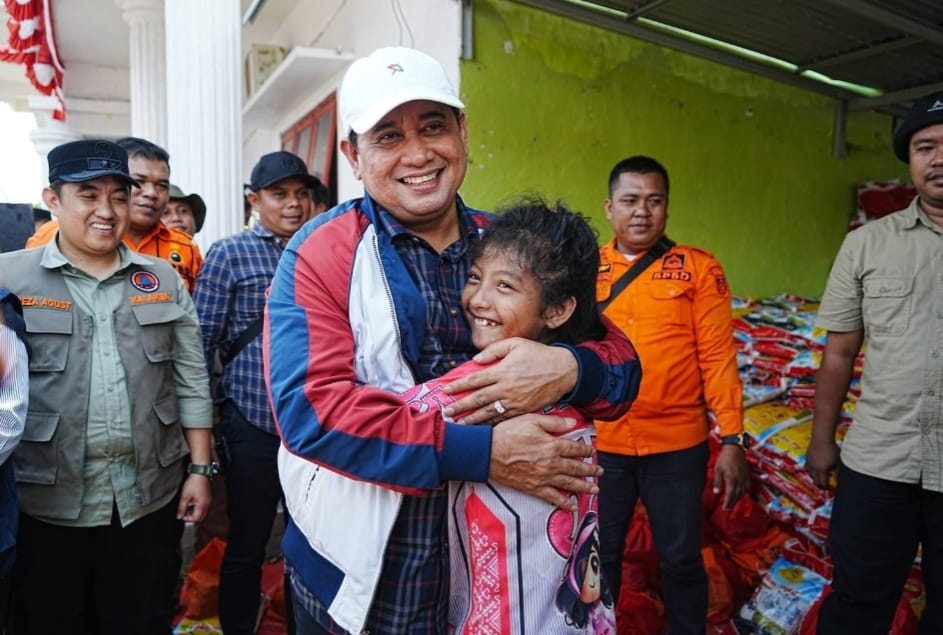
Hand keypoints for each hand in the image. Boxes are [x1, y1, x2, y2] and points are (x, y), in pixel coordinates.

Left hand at [177, 474, 211, 521]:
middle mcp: (207, 504)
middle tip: (184, 512)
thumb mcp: (185, 496)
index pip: (196, 519)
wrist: (200, 473)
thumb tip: (180, 516)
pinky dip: (198, 507)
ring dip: (195, 512)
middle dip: (191, 517)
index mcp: (202, 505)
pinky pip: (204, 506)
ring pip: (202, 512)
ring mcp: (209, 501)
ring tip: (187, 506)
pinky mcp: (208, 497)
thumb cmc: (194, 482)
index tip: (181, 515)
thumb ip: (182, 508)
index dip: (187, 519)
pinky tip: (192, 502)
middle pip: (200, 517)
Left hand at [443, 338, 576, 423]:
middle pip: (478, 399)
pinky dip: (491, 424)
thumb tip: (476, 360)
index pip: (474, 380)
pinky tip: (481, 428)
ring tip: (459, 424)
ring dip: (472, 419)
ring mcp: (515, 401)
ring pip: (489, 413)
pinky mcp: (523, 410)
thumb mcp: (516, 344)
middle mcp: (506, 388)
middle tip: (446, 413)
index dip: (458, 386)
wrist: (564, 370)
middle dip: (460, 407)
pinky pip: (504, 419)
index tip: (446, 391)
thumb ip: (494, 350)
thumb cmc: (538, 354)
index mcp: (502, 371)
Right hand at [489, 414, 599, 510]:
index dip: (586, 450)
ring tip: (594, 490)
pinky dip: (564, 503)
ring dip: (584, 487)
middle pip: (576, 468)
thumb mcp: (531, 420)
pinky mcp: (534, 488)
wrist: (488, 453)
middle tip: (600, 472)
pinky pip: (553, 497)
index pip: (575, 448)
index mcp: (553, 445)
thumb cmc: (508, 433)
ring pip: (569, 484)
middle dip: (590, 470)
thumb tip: (572, 422)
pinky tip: (572, 506)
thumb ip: (554, 422)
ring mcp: (544, 477)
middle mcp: (552, 463)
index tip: (592, 451)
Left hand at [712, 445, 748, 509]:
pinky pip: (747, 487)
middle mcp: (739, 480)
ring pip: (743, 492)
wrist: (735, 448)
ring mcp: (745, 478)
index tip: (725, 508)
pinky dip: (744, 492)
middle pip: (737, 495)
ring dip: (738, 499)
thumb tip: (717, 492)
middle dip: (732, 503)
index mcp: (731, 479)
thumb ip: (717, 481)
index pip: (730, 495)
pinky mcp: (747, 475)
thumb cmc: (724, 458)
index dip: (728, 503)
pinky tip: (741, 493)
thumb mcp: (717, 469)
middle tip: (728, 508)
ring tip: (733, 503)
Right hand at [806, 437, 838, 489]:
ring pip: (810, 473)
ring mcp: (809, 462)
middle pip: (815, 480)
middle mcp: (814, 468)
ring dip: (815, 477)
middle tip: (824, 485)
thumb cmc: (831, 449)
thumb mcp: (837, 461)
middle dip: (820, 484)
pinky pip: (807, 466)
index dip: (826, 487)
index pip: (823, 482)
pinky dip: (811, 469)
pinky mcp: (807, 457)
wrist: (822, 438)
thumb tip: (838, 477)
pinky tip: (815, 467)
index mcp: (822, 470)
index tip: (830, 488)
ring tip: (819, 477)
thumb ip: (837, 471)